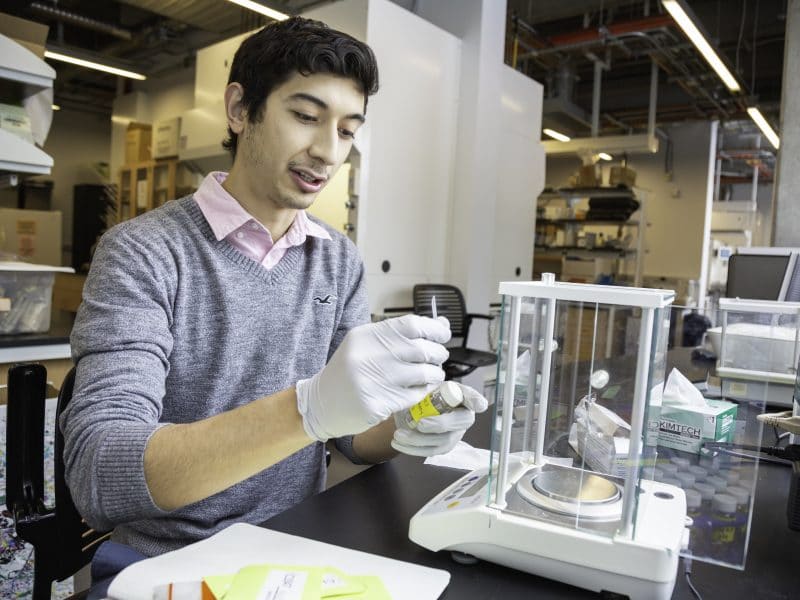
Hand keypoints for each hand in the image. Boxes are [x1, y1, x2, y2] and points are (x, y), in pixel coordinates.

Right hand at [296, 314, 450, 441]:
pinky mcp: (376, 405)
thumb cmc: (350, 371)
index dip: (434, 329)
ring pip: (423, 374)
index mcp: (366, 336)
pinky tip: (419, 389)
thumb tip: (442, 325)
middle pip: (421, 349)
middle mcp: (368, 356)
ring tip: (432, 375)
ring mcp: (371, 382)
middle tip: (439, 357)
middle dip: (438, 353)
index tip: (443, 335)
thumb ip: (401, 335)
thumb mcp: (368, 345)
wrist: (321, 403)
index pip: (411, 325)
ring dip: (435, 374)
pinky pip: (414, 396)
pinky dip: (423, 392)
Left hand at [391, 384, 488, 456]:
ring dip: (419, 439)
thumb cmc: (419, 394)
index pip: (471, 396)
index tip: (478, 405)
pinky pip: (431, 450)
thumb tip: (417, 384)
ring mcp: (456, 432)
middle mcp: (463, 415)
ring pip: (443, 440)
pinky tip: (398, 443)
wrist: (408, 410)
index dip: (476, 401)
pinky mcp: (444, 446)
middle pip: (460, 422)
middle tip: (420, 423)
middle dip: (440, 424)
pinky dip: (413, 448)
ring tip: (398, 434)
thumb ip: (422, 384)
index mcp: (459, 395)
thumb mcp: (420, 385)